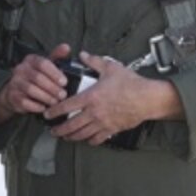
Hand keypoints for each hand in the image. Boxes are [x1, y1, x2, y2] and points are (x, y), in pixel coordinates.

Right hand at [0, 44, 71, 124]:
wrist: (15, 91)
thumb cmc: (35, 77)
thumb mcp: (45, 66)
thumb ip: (57, 57)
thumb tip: (66, 47)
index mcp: (30, 60)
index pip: (42, 63)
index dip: (55, 73)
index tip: (64, 82)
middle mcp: (20, 69)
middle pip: (37, 77)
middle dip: (52, 87)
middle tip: (63, 95)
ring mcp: (15, 83)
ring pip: (31, 90)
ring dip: (46, 97)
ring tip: (55, 102)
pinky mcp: (12, 96)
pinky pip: (25, 102)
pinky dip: (36, 106)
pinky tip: (44, 107)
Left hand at [46, 52, 181, 144]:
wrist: (149, 98)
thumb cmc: (131, 83)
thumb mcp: (111, 68)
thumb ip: (94, 62)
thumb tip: (83, 55)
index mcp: (91, 97)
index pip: (66, 106)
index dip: (54, 111)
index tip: (47, 114)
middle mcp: (94, 112)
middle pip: (71, 125)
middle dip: (59, 130)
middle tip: (52, 131)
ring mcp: (103, 123)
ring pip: (82, 134)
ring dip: (71, 136)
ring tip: (65, 137)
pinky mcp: (112, 129)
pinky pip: (98, 139)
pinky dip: (90, 140)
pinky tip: (86, 140)